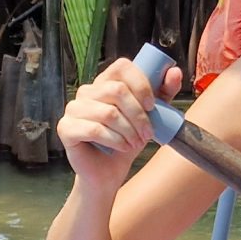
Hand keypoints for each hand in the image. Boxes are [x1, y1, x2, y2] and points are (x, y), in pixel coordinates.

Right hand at [58, 57, 182, 186]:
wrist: (108, 173)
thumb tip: (175, 72)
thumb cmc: (127, 142)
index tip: (152, 106)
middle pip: (117, 90)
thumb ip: (163, 93)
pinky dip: (114, 141)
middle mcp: (86, 91)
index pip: (122, 66)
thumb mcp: (151, 116)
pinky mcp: (66, 128)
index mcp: (105, 82)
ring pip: (108, 112)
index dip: (141, 84)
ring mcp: (73, 108)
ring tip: (135, 143)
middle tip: (147, 134)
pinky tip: (121, 148)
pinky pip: (95, 129)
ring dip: (128, 131)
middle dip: (138, 115)